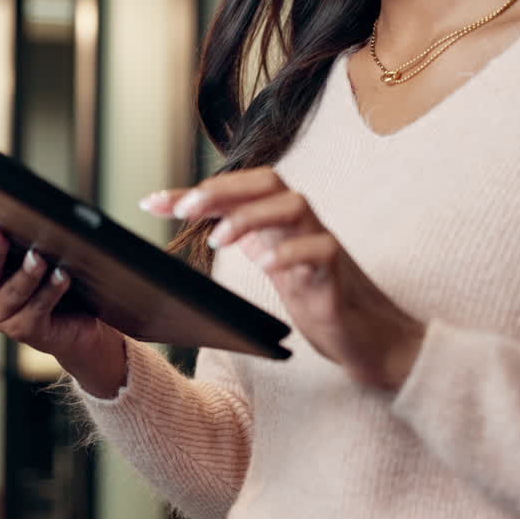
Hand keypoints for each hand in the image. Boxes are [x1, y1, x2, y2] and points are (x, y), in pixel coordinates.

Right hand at [0, 210, 126, 397]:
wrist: (83, 317)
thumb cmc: (52, 270)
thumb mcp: (33, 243)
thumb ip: (21, 226)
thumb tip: (28, 199)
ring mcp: (0, 313)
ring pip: (10, 292)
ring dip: (25, 274)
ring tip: (39, 258)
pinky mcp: (24, 330)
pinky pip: (36, 309)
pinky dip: (49, 291)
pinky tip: (62, 276)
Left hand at [141, 168, 424, 390]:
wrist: (367, 337)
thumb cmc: (315, 295)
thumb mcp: (268, 260)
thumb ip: (239, 235)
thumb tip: (192, 215)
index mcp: (277, 219)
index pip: (236, 190)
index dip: (193, 192)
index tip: (152, 201)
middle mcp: (300, 223)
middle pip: (268, 181)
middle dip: (223, 189)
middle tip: (185, 209)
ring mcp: (322, 243)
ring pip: (294, 205)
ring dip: (251, 216)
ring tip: (218, 239)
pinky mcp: (338, 273)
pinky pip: (320, 249)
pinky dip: (290, 252)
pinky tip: (265, 266)